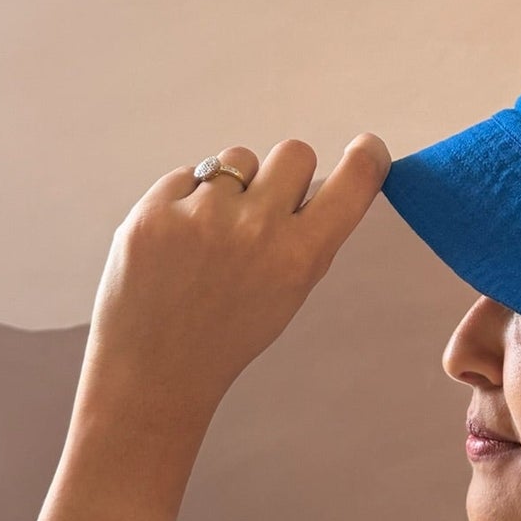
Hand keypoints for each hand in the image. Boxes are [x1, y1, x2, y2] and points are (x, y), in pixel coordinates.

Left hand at [73, 133, 391, 440]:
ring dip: (231, 185)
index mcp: (300, 255)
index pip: (354, 181)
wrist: (153, 372)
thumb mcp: (289, 293)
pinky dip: (184, 200)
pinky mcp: (154, 212)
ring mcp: (202, 215)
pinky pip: (187, 174)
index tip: (366, 148)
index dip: (367, 156)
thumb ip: (307, 237)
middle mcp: (257, 228)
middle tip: (261, 207)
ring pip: (237, 158)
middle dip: (283, 174)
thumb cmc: (228, 334)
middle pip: (295, 152)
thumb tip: (318, 179)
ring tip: (209, 233)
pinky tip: (175, 243)